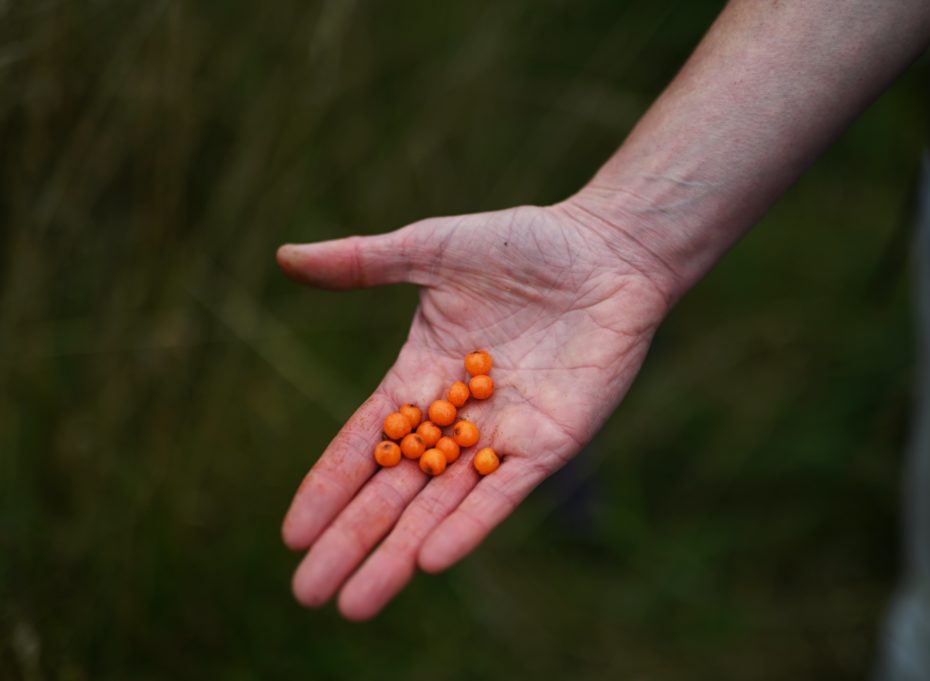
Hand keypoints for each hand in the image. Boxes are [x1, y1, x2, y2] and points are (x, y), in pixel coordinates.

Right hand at [278, 201, 671, 619]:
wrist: (605, 251)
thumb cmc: (522, 244)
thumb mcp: (431, 249)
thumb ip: (363, 263)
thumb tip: (284, 256)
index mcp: (421, 376)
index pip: (364, 442)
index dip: (329, 486)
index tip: (292, 533)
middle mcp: (456, 417)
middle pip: (395, 490)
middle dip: (353, 540)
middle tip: (308, 592)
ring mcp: (503, 435)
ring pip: (443, 505)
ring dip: (401, 552)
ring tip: (359, 602)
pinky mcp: (551, 442)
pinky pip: (505, 493)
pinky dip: (469, 524)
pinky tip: (430, 559)